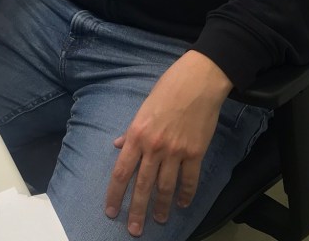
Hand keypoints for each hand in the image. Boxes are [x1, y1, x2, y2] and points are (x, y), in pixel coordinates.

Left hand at [105, 50, 232, 236]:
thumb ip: (131, 132)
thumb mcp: (142, 108)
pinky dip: (185, 195)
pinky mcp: (195, 152)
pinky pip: (189, 180)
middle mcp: (154, 147)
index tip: (111, 211)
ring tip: (158, 221)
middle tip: (134, 230)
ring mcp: (175, 151)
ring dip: (161, 207)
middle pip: (142, 186)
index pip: (121, 172)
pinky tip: (181, 204)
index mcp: (137, 135)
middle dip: (137, 211)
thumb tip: (118, 146)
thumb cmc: (167, 89)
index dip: (115, 195)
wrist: (197, 82)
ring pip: (165, 187)